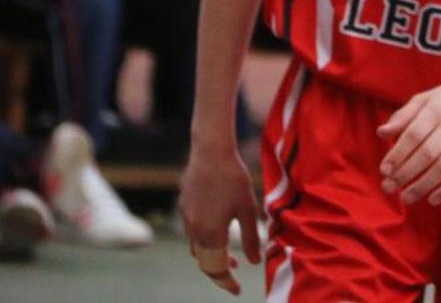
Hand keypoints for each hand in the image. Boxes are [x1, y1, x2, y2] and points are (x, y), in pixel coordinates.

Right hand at [179, 147, 261, 295]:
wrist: (210, 153)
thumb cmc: (234, 179)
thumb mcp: (248, 209)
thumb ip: (251, 238)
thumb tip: (256, 262)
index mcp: (210, 234)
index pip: (215, 269)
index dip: (226, 283)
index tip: (238, 290)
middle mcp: (194, 231)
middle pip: (203, 262)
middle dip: (219, 273)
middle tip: (234, 277)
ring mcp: (186, 219)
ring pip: (196, 249)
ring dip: (212, 257)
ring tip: (231, 259)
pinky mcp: (184, 207)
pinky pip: (192, 233)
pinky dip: (205, 242)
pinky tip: (219, 232)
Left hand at [377, 74, 440, 205]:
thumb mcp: (425, 99)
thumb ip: (403, 116)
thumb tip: (381, 133)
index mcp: (436, 110)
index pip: (413, 135)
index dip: (397, 154)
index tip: (384, 170)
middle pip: (427, 154)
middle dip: (405, 174)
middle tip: (389, 187)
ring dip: (423, 186)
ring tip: (406, 198)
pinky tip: (432, 200)